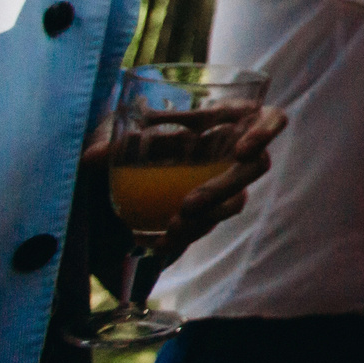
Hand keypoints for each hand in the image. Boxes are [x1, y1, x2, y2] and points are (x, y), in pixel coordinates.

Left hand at [77, 107, 289, 266]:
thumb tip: (92, 157)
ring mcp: (231, 180)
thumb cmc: (148, 129)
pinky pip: (211, 223)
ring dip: (209, 217)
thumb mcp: (135, 128)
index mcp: (233, 118)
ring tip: (172, 229)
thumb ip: (119, 139)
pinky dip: (188, 234)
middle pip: (255, 169)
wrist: (135, 158)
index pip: (271, 119)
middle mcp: (240, 149)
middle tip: (189, 205)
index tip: (241, 152)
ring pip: (236, 202)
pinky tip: (159, 243)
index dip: (265, 133)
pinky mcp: (215, 208)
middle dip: (223, 188)